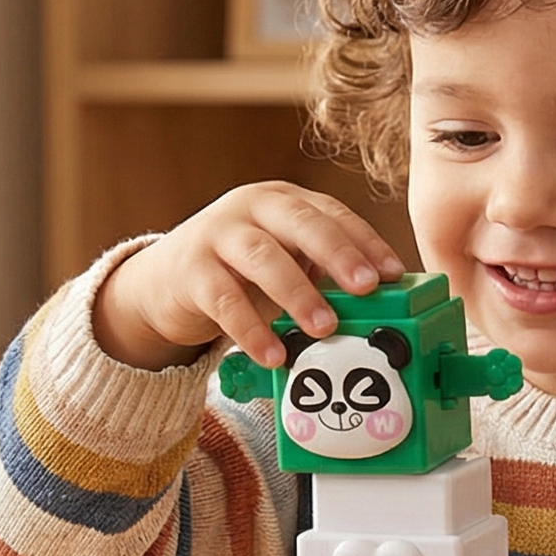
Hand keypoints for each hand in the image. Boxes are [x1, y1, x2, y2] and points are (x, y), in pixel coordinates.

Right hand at [92, 183, 405, 370]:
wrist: (163, 281)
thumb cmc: (237, 271)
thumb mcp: (282, 259)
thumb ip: (320, 270)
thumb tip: (380, 300)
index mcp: (282, 201)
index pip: (331, 213)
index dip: (365, 241)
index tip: (392, 273)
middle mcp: (250, 208)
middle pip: (299, 222)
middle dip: (337, 254)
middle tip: (365, 287)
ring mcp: (217, 235)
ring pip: (262, 257)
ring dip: (297, 293)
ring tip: (324, 327)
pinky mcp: (190, 271)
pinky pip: (223, 300)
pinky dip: (251, 330)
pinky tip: (273, 354)